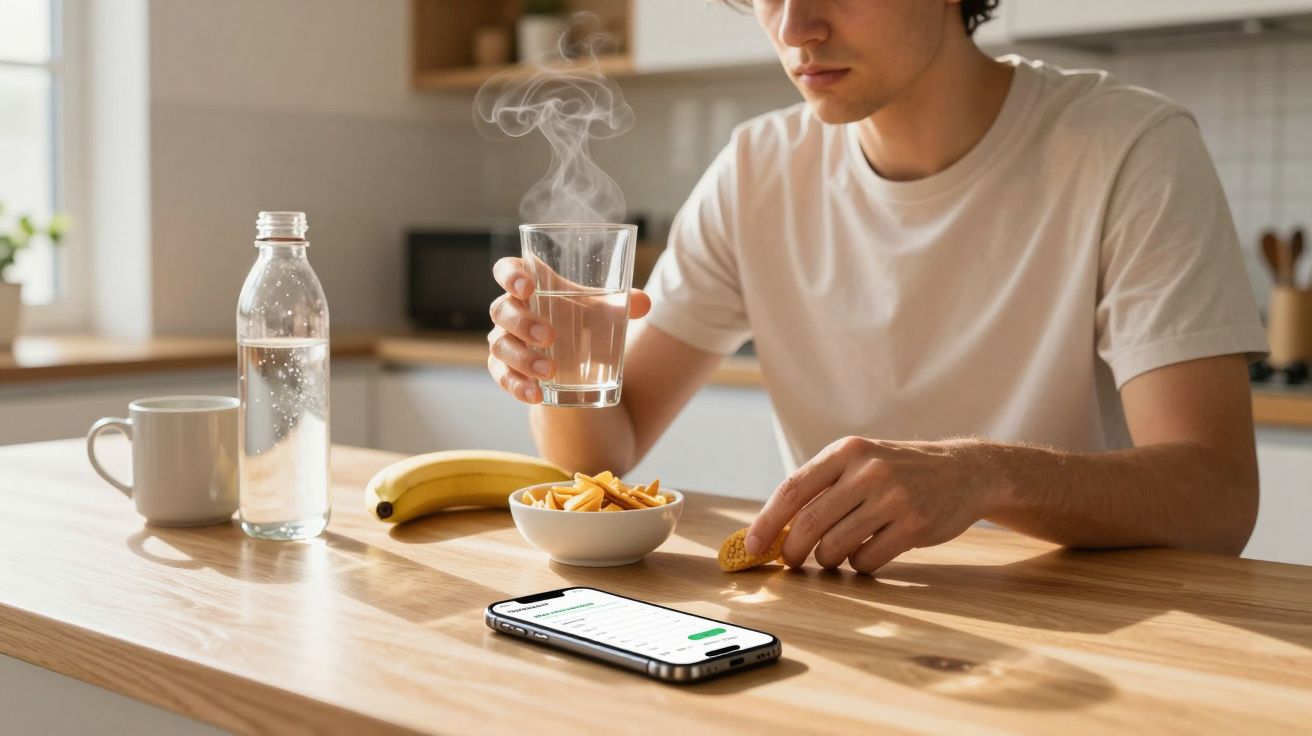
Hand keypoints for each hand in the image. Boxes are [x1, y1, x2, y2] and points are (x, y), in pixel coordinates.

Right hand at [487, 257, 651, 403]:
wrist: (574, 356)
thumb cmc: (582, 318)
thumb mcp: (602, 310)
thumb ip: (621, 304)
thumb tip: (643, 303)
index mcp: (529, 285)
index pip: (507, 269)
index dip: (510, 275)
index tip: (527, 287)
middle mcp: (510, 310)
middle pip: (501, 310)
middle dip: (522, 322)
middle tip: (549, 336)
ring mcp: (504, 340)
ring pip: (500, 346)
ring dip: (523, 358)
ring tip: (550, 371)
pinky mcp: (504, 368)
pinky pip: (502, 377)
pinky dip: (518, 386)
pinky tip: (537, 395)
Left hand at [744, 437, 1001, 573]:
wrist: (963, 471)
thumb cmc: (898, 471)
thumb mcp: (860, 462)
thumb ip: (822, 487)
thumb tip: (773, 529)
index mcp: (846, 451)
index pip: (793, 489)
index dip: (767, 522)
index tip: (752, 546)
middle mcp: (868, 470)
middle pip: (809, 523)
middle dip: (793, 551)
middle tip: (792, 561)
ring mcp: (893, 497)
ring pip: (835, 546)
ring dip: (828, 559)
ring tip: (836, 554)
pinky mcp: (915, 524)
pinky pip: (868, 560)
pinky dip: (859, 565)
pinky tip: (868, 553)